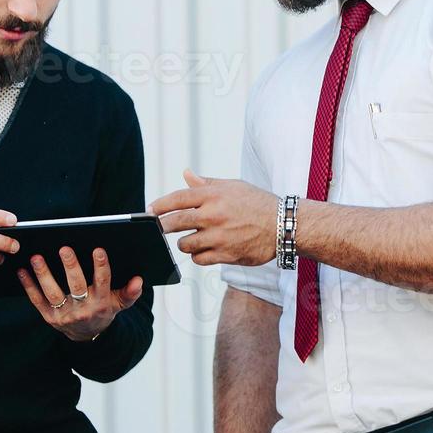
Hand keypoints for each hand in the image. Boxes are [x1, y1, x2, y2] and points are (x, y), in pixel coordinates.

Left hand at [17, 245, 143, 341]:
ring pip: (53, 293)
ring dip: (44, 275)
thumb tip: (139, 280)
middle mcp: (83, 309)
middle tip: (64, 248)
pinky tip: (23, 271)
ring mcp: (64, 314)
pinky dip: (29, 286)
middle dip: (71, 267)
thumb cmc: (103, 311)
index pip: (103, 282)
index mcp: (101, 302)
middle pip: (76, 286)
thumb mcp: (120, 304)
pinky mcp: (49, 317)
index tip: (98, 249)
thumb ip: (130, 293)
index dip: (101, 266)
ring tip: (37, 257)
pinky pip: (37, 300)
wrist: (87, 336)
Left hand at [149, 169, 277, 266]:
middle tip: (159, 229)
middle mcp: (214, 215)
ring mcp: (219, 236)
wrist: (283, 225)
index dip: (159, 205)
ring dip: (184, 243)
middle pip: (174, 222)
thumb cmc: (258, 203)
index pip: (178, 199)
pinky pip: (199, 259)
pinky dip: (199, 256)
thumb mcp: (233, 186)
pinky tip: (205, 250)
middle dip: (162, 227)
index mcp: (214, 195)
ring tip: (191, 239)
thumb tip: (186, 174)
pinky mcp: (225, 254)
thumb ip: (207, 183)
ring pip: (184, 244)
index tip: (149, 211)